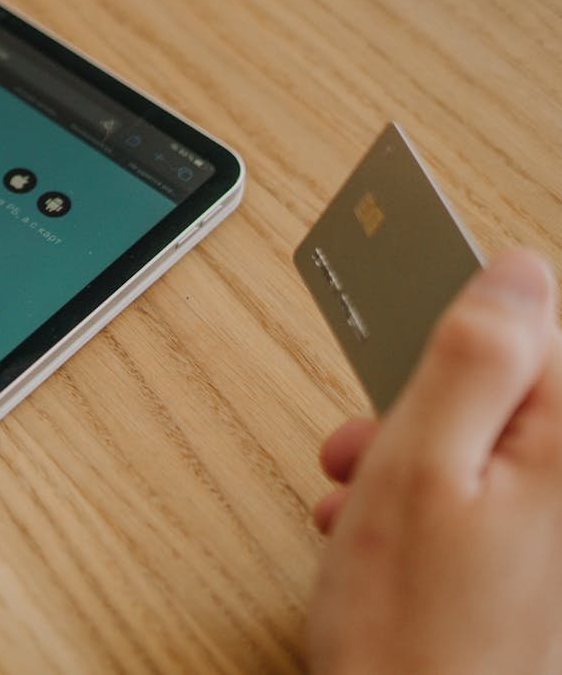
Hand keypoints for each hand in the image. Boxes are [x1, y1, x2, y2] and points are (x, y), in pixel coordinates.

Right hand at [308, 249, 561, 672]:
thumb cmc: (412, 634)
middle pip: (513, 386)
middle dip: (430, 398)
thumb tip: (512, 273)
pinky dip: (432, 496)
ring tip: (362, 491)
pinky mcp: (544, 561)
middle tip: (370, 435)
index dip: (461, 324)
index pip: (540, 321)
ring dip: (417, 450)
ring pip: (491, 440)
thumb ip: (471, 361)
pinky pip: (491, 492)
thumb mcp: (416, 470)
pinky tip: (385, 529)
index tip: (406, 340)